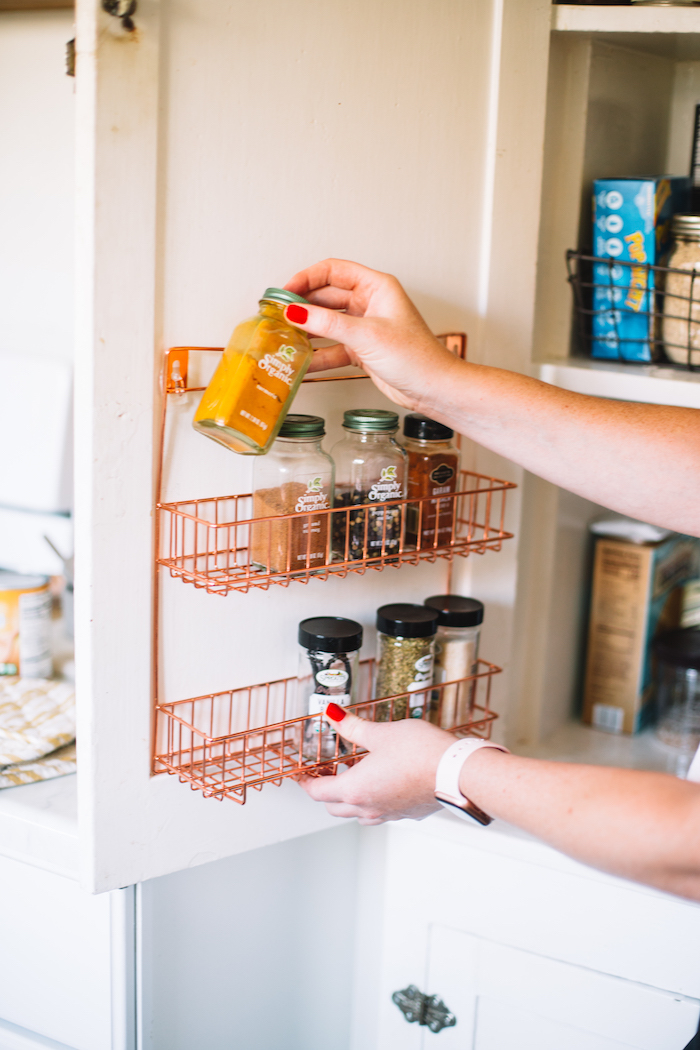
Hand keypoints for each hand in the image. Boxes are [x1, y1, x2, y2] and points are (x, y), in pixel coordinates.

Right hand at [284, 258, 459, 412]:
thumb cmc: (416, 357)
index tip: (286, 292)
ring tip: (285, 337)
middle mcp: (370, 303)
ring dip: (308, 331)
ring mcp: (366, 327)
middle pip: (327, 296)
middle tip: (279, 316)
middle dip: (302, 306)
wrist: (433, 388)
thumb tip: (296, 312)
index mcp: (376, 287)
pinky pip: (334, 346)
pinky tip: (302, 361)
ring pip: (328, 323)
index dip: (307, 278)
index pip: (333, 270)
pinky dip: (318, 353)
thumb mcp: (366, 335)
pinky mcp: (363, 349)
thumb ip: (328, 323)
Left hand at [298, 704, 455, 824]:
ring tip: (356, 776)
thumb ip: (354, 726)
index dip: (306, 782)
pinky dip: (375, 801)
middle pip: (334, 807)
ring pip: (359, 814)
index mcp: (356, 790)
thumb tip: (333, 715)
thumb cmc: (421, 754)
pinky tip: (385, 783)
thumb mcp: (381, 733)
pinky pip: (382, 813)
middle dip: (326, 791)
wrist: (457, 773)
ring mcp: (390, 813)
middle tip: (327, 773)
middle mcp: (370, 807)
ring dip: (350, 799)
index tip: (302, 775)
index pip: (318, 793)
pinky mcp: (409, 814)